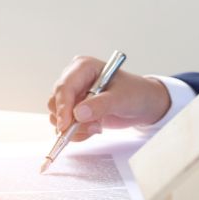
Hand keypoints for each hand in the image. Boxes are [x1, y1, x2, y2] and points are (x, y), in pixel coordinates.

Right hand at [47, 56, 170, 142]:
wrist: (143, 105)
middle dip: (71, 120)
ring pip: (58, 116)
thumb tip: (78, 114)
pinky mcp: (74, 109)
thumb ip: (100, 105)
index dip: (63, 106)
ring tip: (98, 126)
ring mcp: (73, 95)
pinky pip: (65, 125)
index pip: (65, 86)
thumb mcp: (121, 99)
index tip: (65, 125)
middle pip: (56, 101)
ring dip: (76, 128)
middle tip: (93, 127)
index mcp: (84, 67)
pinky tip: (95, 128)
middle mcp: (75, 79)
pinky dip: (78, 132)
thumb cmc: (135, 93)